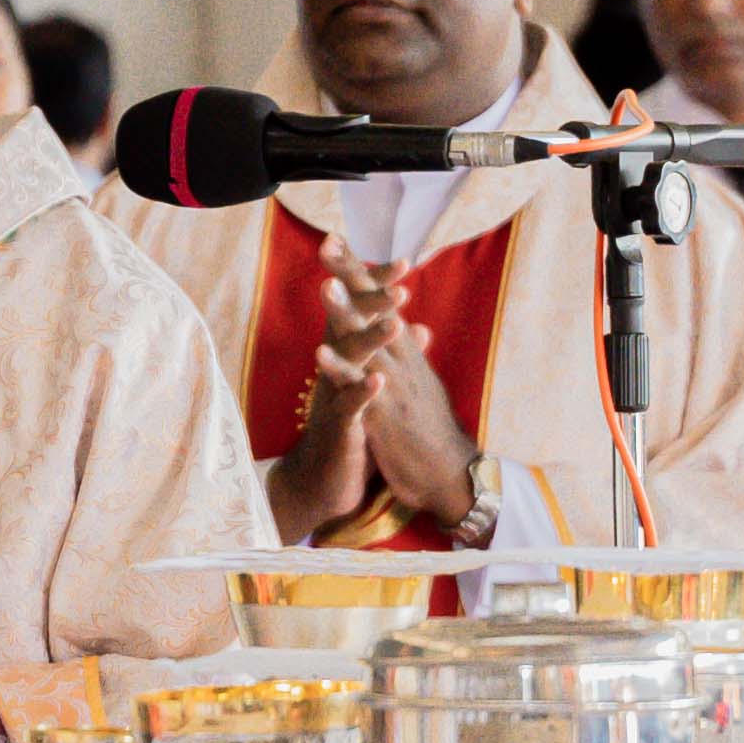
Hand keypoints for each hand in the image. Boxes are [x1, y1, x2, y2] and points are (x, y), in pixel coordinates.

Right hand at [266, 269, 394, 541]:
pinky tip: (378, 379)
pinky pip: (349, 407)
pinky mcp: (338, 428)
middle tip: (396, 274)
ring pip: (349, 361)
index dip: (377, 289)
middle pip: (350, 325)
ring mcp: (333, 396)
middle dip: (370, 298)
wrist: (323, 482)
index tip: (402, 260)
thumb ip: (395, 357)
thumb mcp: (376, 391)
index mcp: (347, 359)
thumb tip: (420, 328)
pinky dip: (362, 392)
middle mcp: (335, 371)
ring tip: (394, 321)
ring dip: (369, 339)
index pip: (361, 315)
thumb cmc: (352, 432)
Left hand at [321, 239, 476, 524]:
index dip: (358, 274)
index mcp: (404, 354)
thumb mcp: (421, 385)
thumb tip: (410, 326)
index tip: (334, 241)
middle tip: (328, 244)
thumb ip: (410, 354)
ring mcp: (393, 386)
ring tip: (324, 286)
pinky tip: (320, 354)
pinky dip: (341, 371)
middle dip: (350, 277)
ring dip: (345, 313)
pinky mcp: (385, 417)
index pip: (379, 303)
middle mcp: (400, 361)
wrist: (450, 474)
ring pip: (367, 343)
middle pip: (374, 311)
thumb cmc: (429, 429)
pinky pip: (359, 388)